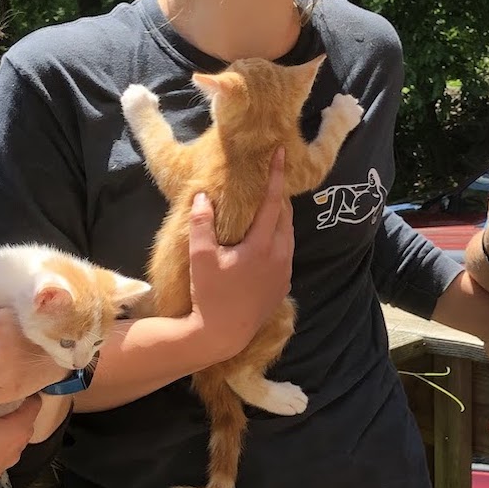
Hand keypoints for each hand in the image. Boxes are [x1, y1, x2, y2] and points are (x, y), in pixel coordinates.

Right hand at [0, 396, 40, 487]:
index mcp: (16, 429)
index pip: (34, 406)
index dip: (29, 393)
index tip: (20, 385)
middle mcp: (17, 448)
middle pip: (25, 424)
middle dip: (18, 411)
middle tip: (5, 400)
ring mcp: (5, 464)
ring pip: (12, 441)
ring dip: (5, 430)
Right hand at [189, 147, 294, 362]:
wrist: (222, 334)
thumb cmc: (210, 295)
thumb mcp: (200, 257)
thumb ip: (202, 224)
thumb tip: (203, 196)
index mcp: (263, 245)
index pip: (274, 202)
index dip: (277, 176)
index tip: (281, 153)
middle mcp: (280, 256)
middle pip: (285, 218)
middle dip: (279, 197)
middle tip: (269, 181)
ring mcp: (284, 273)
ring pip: (288, 237)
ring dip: (279, 220)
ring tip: (267, 208)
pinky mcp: (282, 287)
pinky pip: (285, 254)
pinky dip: (278, 240)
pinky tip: (264, 242)